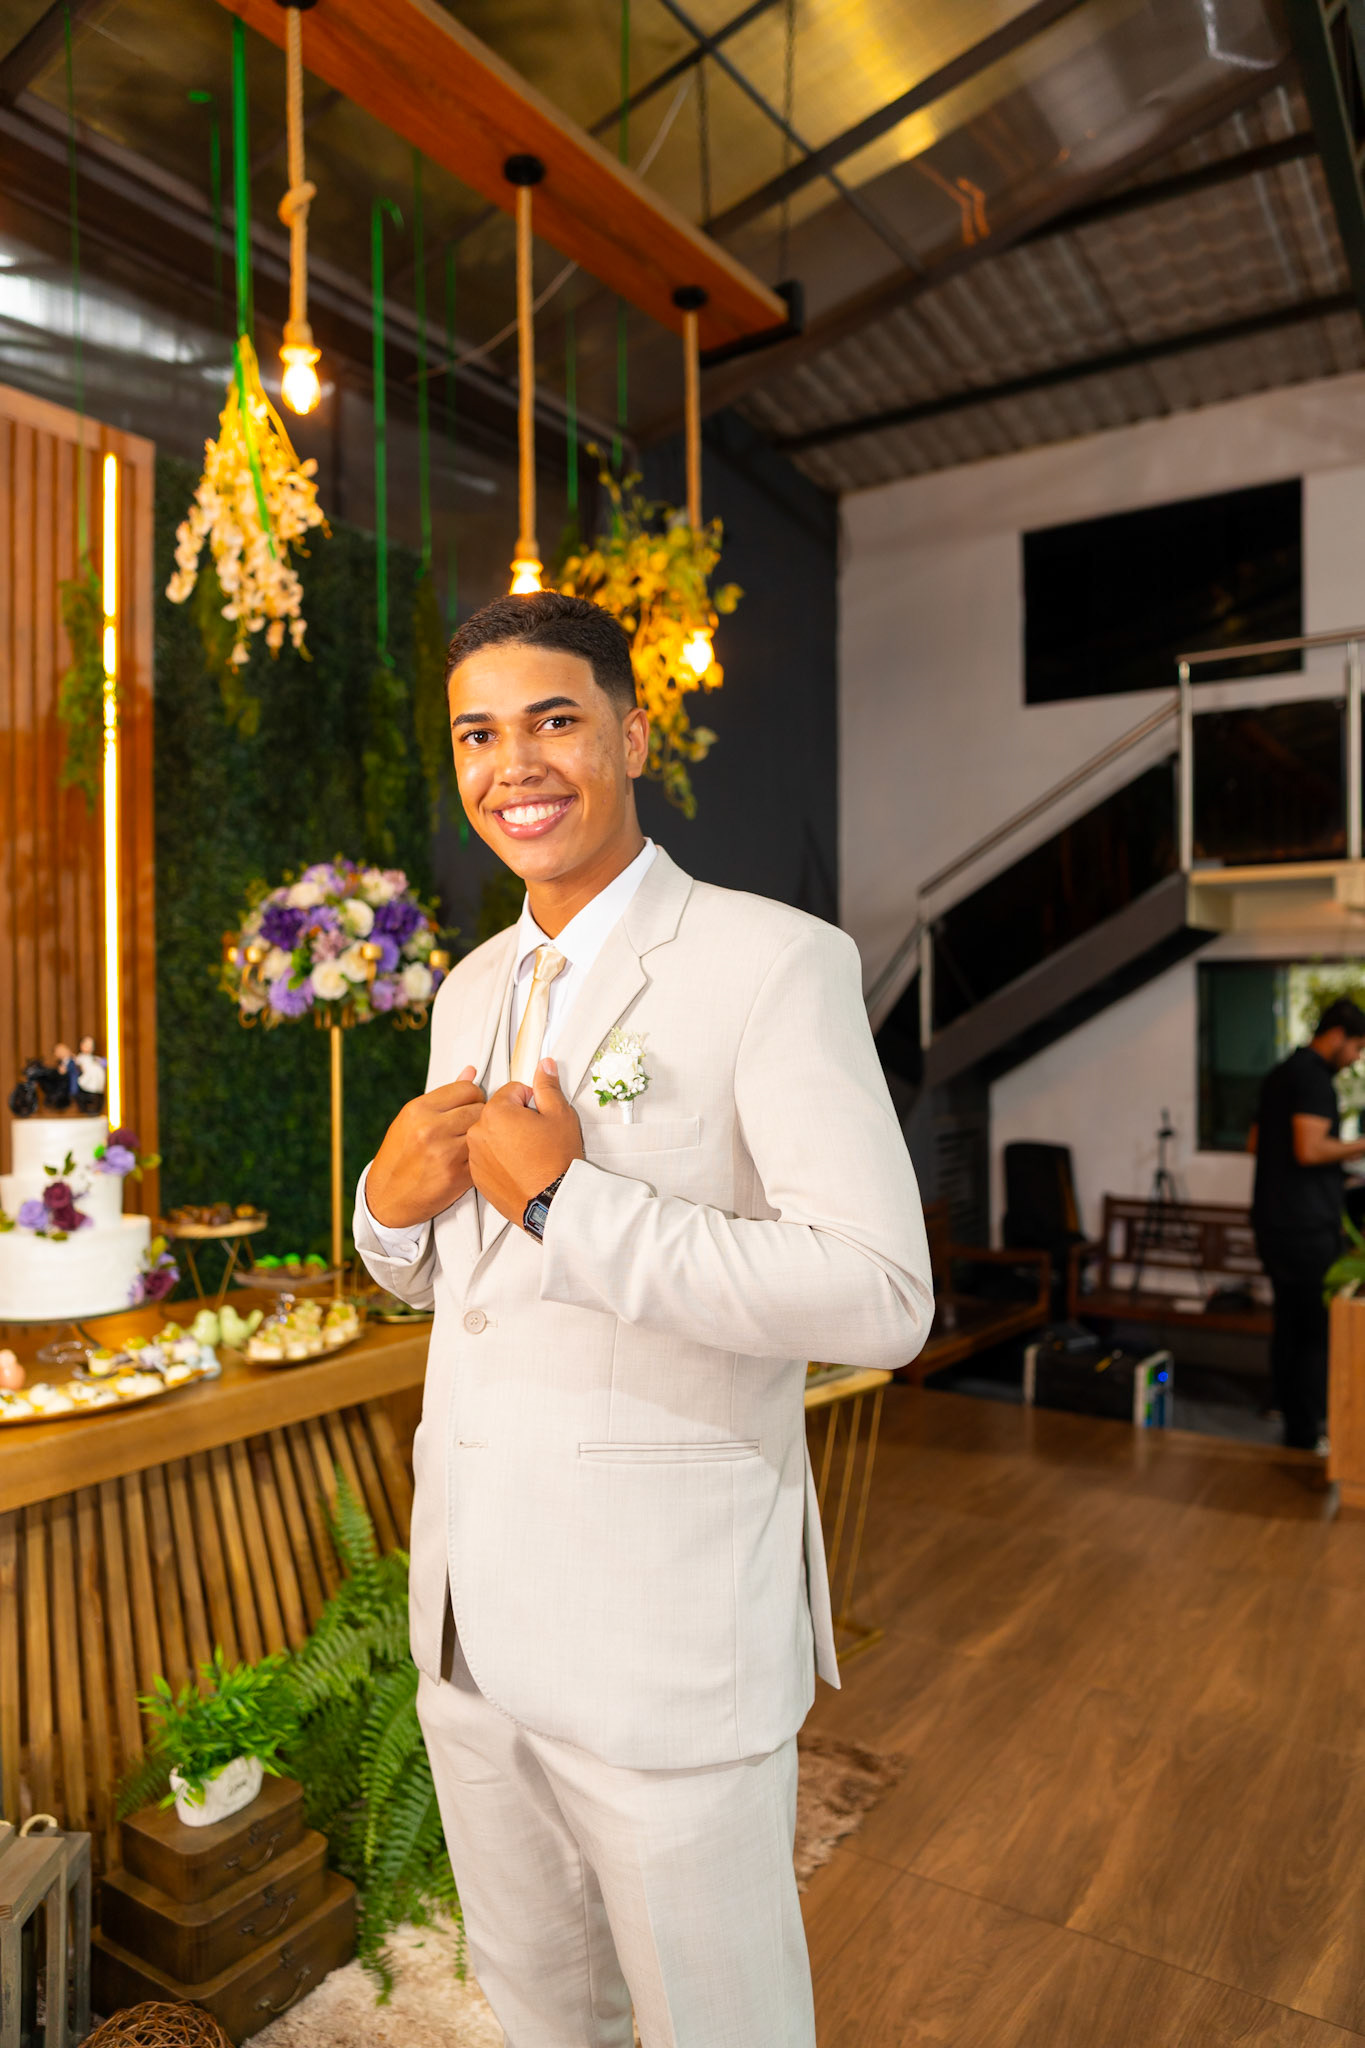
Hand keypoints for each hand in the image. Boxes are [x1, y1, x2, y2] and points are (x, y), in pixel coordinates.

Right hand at [366, 1067, 485, 1226]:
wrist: (386, 1198)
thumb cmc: (398, 1157)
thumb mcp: (412, 1120)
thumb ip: (444, 1096)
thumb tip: (470, 1072)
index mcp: (419, 1110)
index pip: (467, 1088)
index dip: (473, 1096)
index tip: (470, 1104)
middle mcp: (430, 1129)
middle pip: (480, 1109)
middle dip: (480, 1115)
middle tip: (471, 1125)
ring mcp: (445, 1153)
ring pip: (485, 1133)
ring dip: (482, 1137)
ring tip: (469, 1142)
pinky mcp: (457, 1177)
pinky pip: (483, 1157)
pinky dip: (480, 1158)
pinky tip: (468, 1160)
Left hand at [467, 1056, 583, 1226]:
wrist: (552, 1202)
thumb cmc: (557, 1161)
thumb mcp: (560, 1115)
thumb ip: (547, 1086)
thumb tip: (544, 1066)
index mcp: (495, 1112)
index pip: (512, 1090)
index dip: (531, 1101)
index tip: (540, 1117)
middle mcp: (478, 1132)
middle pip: (498, 1112)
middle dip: (516, 1119)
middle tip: (536, 1137)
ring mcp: (475, 1156)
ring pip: (491, 1135)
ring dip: (506, 1138)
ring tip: (528, 1154)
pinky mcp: (477, 1176)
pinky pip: (487, 1157)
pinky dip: (499, 1158)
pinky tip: (519, 1168)